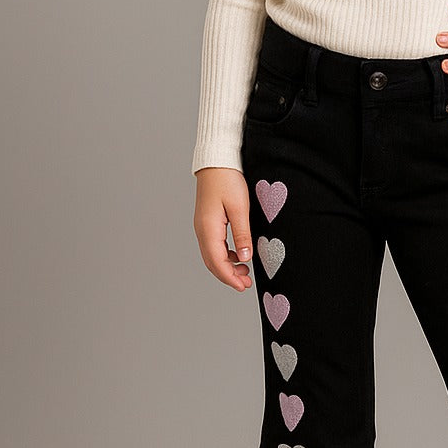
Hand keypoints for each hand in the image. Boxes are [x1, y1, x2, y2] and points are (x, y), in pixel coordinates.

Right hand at [194, 167, 253, 291]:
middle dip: (228, 276)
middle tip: (246, 284)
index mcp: (208, 229)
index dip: (230, 277)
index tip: (243, 286)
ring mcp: (202, 226)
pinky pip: (213, 245)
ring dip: (226, 267)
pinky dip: (224, 255)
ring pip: (212, 255)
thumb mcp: (240, 208)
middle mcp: (202, 230)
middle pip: (211, 262)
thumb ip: (242, 234)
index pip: (217, 262)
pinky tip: (238, 255)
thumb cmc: (228, 180)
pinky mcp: (207, 221)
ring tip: (244, 271)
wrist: (217, 161)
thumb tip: (244, 258)